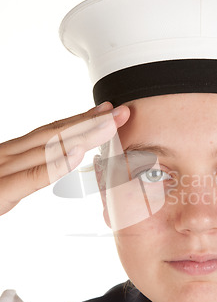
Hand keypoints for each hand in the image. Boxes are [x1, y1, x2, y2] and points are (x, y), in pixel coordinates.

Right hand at [0, 102, 129, 215]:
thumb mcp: (5, 183)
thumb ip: (26, 174)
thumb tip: (53, 165)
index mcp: (12, 153)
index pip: (51, 132)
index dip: (81, 120)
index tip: (106, 111)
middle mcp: (9, 155)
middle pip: (55, 134)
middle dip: (91, 122)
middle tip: (120, 112)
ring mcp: (3, 169)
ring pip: (48, 148)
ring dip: (83, 135)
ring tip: (109, 126)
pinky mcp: (1, 190)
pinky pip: (32, 176)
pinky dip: (57, 163)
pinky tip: (78, 153)